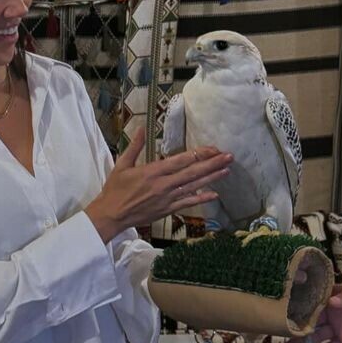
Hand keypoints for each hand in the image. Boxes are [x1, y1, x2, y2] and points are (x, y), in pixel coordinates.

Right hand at [85, 125, 230, 242]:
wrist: (111, 214)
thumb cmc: (115, 189)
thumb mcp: (122, 164)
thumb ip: (135, 146)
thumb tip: (142, 127)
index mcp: (153, 171)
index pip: (181, 160)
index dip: (199, 153)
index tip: (213, 148)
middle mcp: (163, 184)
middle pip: (193, 172)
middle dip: (212, 164)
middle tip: (229, 157)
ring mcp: (167, 198)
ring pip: (194, 187)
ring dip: (212, 178)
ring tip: (227, 170)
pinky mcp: (168, 210)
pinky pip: (188, 203)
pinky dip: (201, 199)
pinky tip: (214, 194)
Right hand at [287, 281, 341, 342]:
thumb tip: (332, 301)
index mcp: (340, 295)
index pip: (316, 297)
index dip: (301, 301)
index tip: (285, 305)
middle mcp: (336, 311)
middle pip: (312, 317)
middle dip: (297, 323)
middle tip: (280, 329)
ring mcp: (341, 328)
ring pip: (317, 335)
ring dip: (303, 341)